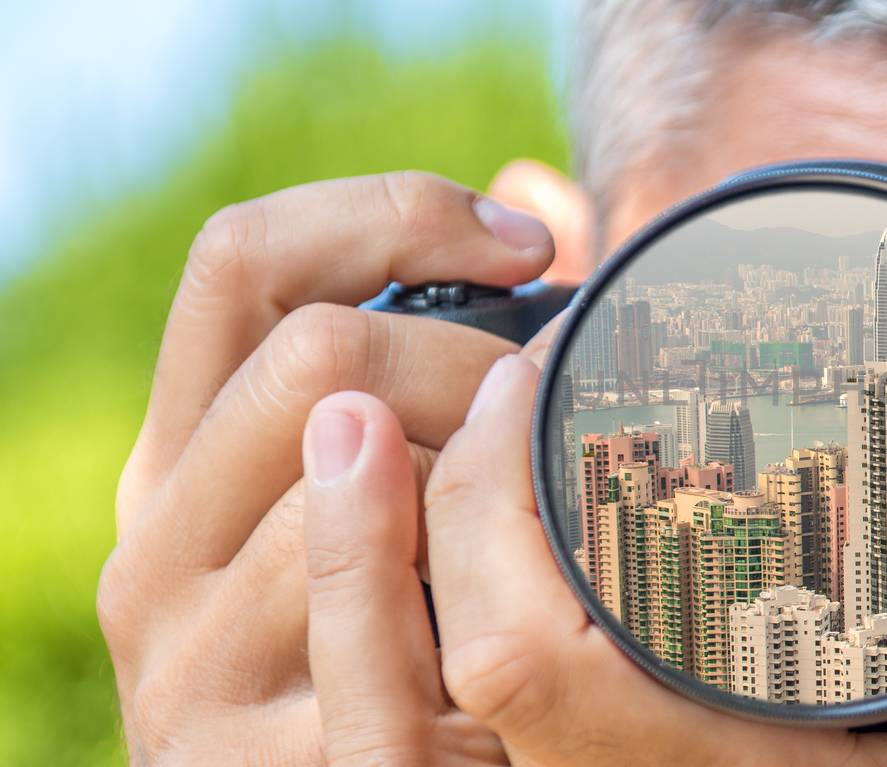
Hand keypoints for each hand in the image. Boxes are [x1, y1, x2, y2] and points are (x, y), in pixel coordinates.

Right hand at [98, 167, 578, 762]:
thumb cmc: (411, 650)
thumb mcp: (397, 504)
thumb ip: (431, 367)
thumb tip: (540, 195)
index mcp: (179, 470)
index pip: (241, 262)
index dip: (389, 213)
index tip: (526, 243)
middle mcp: (154, 554)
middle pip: (313, 353)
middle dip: (471, 356)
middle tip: (558, 406)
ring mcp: (191, 667)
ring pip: (355, 478)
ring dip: (485, 479)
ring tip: (544, 523)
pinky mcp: (265, 765)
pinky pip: (376, 631)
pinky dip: (462, 588)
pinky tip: (523, 579)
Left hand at [340, 292, 886, 764]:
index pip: (527, 662)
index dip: (486, 504)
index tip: (538, 375)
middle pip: (465, 665)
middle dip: (457, 503)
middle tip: (531, 381)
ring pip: (473, 706)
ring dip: (461, 562)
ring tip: (519, 435)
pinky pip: (523, 722)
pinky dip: (508, 617)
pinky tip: (566, 542)